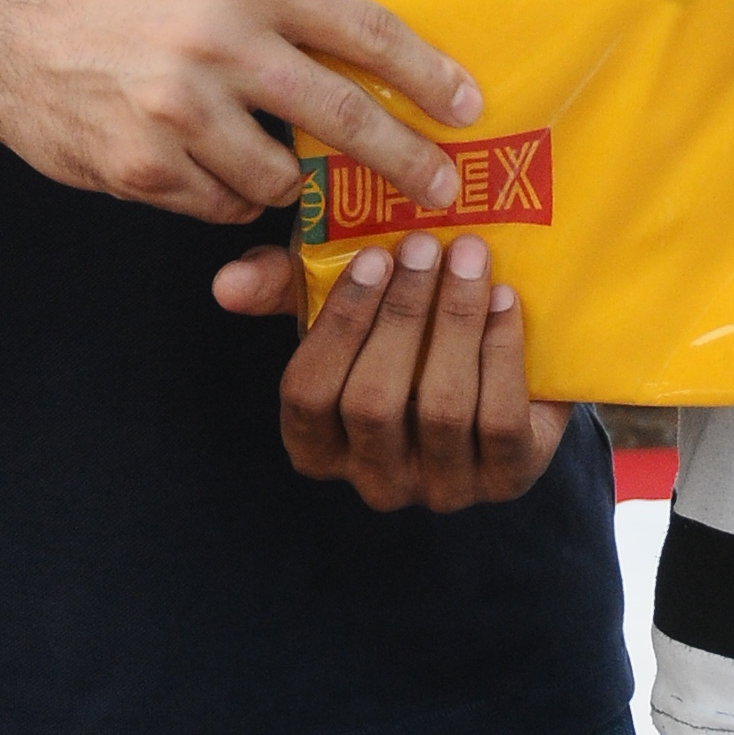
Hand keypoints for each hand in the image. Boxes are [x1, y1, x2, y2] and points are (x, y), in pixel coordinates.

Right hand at [0, 0, 481, 222]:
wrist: (9, 28)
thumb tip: (365, 36)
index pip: (364, 31)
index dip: (425, 75)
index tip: (466, 106)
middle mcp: (220, 43)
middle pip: (342, 116)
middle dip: (403, 160)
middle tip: (437, 187)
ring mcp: (180, 112)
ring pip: (278, 179)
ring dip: (287, 183)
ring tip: (267, 160)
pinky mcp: (145, 168)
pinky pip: (220, 205)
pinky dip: (226, 197)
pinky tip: (203, 165)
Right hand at [212, 231, 571, 511]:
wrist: (507, 364)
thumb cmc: (404, 335)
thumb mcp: (344, 310)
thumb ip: (283, 291)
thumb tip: (225, 282)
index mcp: (318, 448)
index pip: (307, 396)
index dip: (338, 326)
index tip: (372, 257)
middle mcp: (374, 481)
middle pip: (373, 403)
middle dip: (402, 315)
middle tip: (426, 246)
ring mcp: (441, 488)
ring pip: (441, 410)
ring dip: (456, 323)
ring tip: (470, 259)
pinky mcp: (507, 480)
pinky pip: (500, 421)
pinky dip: (501, 354)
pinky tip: (505, 300)